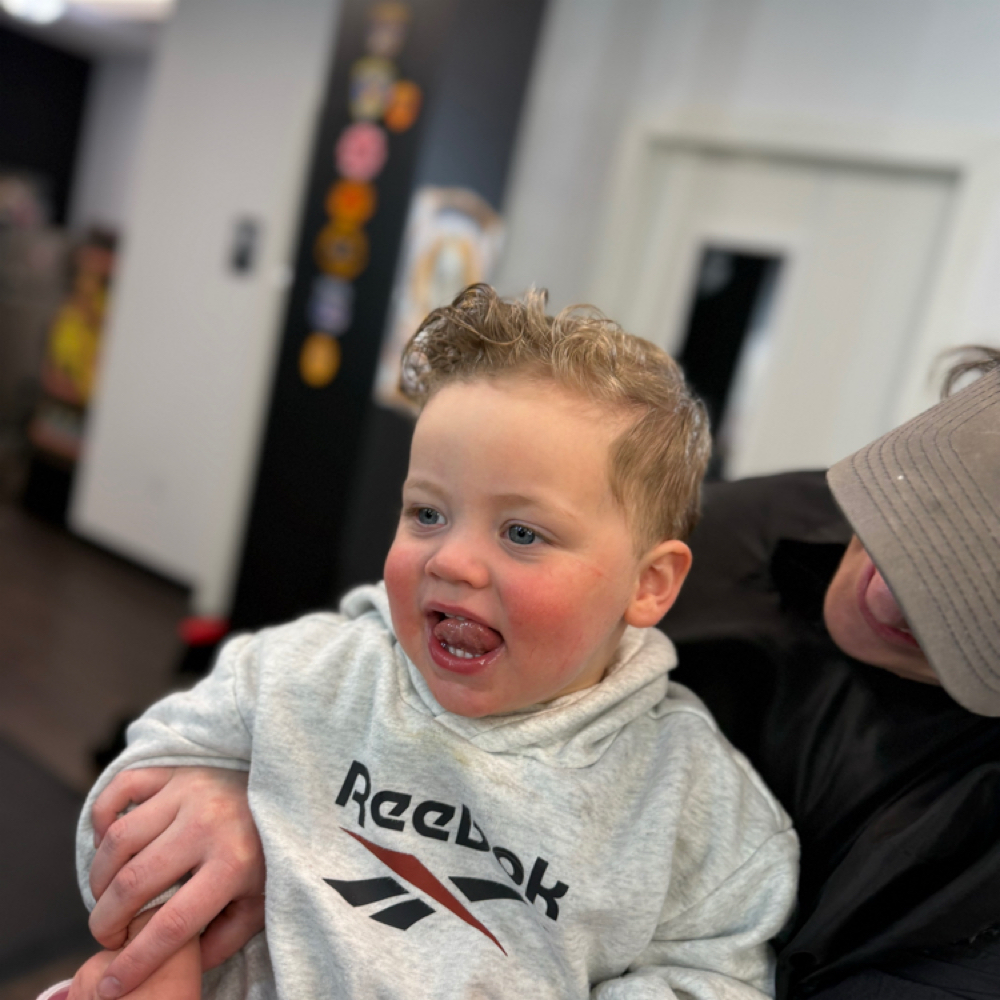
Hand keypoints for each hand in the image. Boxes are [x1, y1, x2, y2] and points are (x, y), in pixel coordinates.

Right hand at [88, 767, 265, 996]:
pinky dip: (102, 818)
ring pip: (119, 840)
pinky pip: (122, 788)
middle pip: (134, 883)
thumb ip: (220, 940)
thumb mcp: (259, 903)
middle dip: (106, 922)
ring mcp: (190, 791)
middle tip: (108, 935)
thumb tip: (176, 968)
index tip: (110, 985)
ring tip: (108, 896)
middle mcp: (208, 824)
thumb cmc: (269, 855)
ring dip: (100, 877)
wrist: (286, 793)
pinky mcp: (177, 770)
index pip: (172, 923)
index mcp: (233, 863)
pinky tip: (107, 844)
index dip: (135, 961)